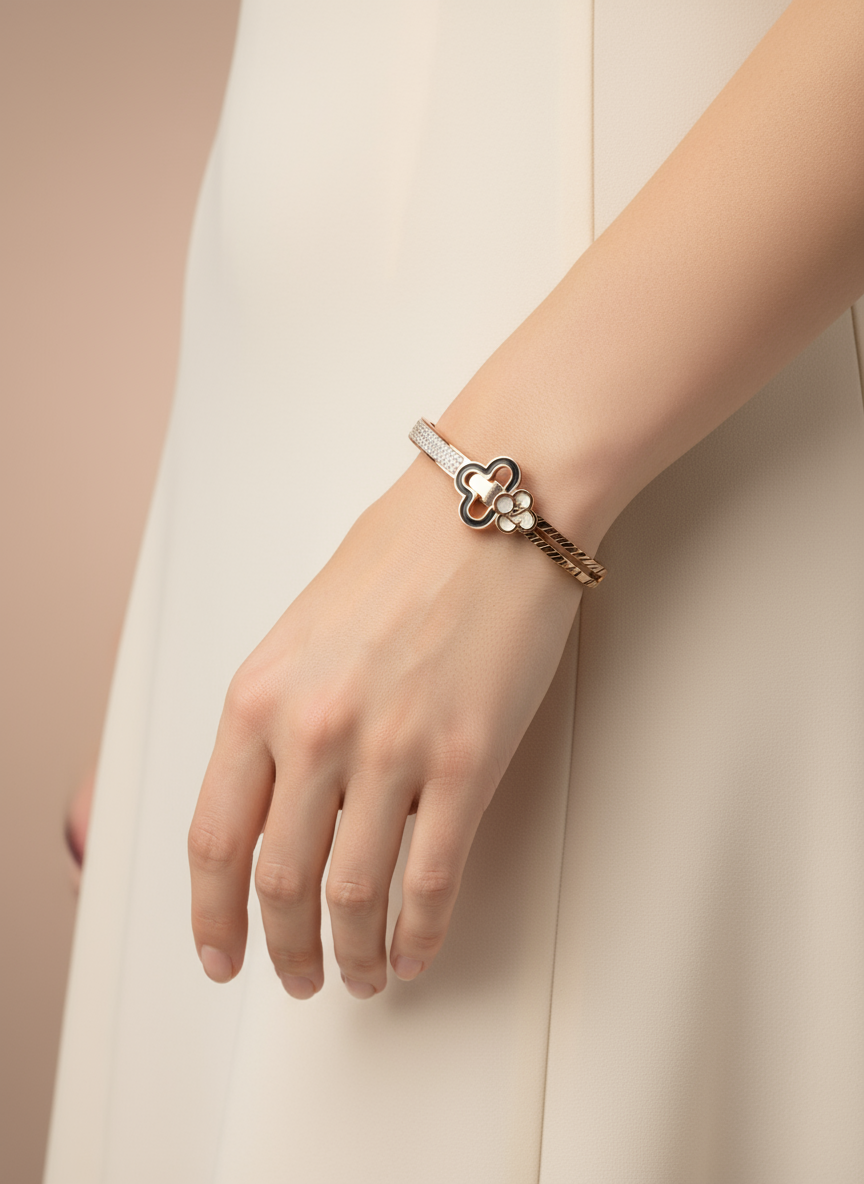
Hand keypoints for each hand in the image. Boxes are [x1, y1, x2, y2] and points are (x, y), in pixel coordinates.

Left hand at [188, 451, 583, 998]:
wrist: (495, 505)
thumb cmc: (407, 550)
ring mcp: (392, 749)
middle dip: (281, 951)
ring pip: (351, 898)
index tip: (219, 951)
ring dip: (352, 956)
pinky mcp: (468, 760)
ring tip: (360, 976)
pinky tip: (416, 949)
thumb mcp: (302, 629)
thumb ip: (278, 715)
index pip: (212, 838)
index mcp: (260, 695)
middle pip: (278, 884)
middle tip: (294, 977)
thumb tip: (274, 798)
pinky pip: (431, 878)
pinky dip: (420, 933)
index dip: (212, 914)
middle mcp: (315, 730)